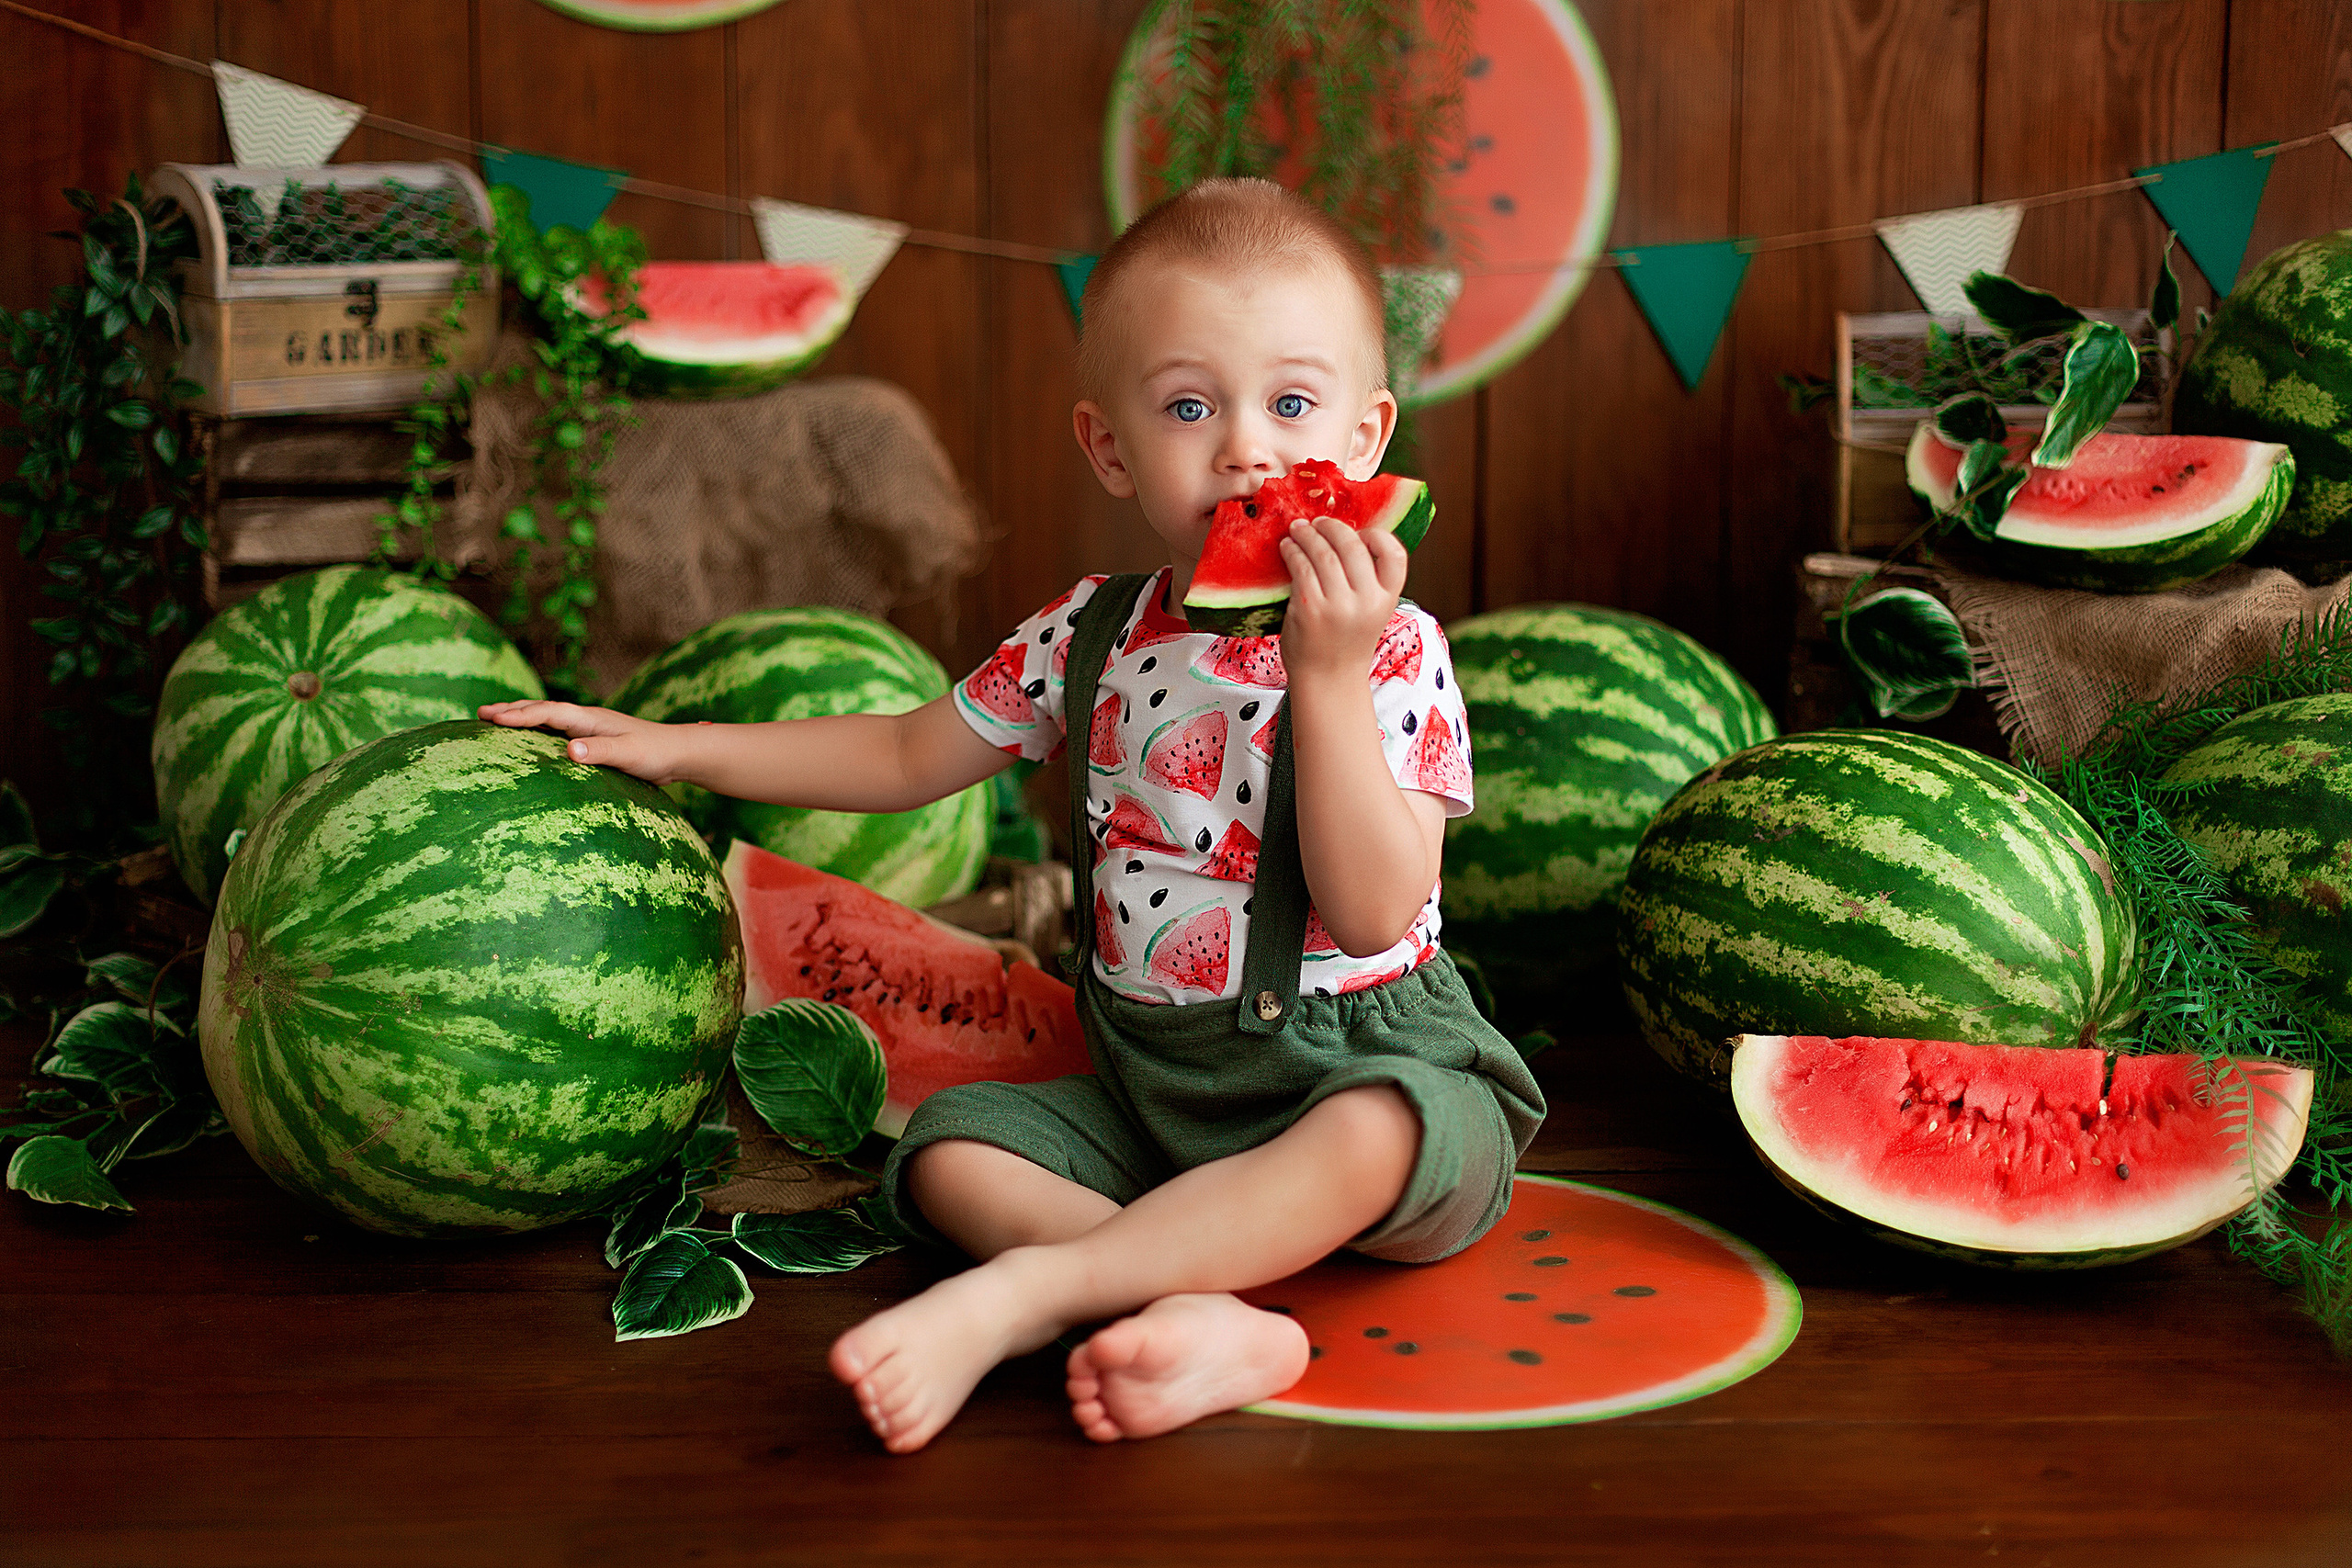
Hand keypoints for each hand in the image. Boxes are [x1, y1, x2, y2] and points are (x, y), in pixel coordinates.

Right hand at [477, 700, 690, 783]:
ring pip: (547, 718)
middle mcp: (586, 719)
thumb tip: (570, 751)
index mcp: (590, 719)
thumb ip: (600, 752)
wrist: (678, 752)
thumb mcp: (628, 755)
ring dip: (520, 717)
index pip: (549, 712)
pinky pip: (555, 731)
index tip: (493, 718)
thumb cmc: (655, 753)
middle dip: (511, 710)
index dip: (521, 715)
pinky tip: (526, 739)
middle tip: (479, 713)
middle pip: (542, 709)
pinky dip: (535, 730)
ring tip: (492, 718)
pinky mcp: (592, 740)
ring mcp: (588, 728)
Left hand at [1276, 516, 1407, 683]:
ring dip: (1307, 535)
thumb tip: (1343, 536)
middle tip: (1317, 522)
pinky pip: (1301, 567)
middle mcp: (1366, 601)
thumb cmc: (1345, 642)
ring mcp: (1338, 606)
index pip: (1395, 555)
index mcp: (1387, 599)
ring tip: (1298, 530)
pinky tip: (1287, 547)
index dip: (1377, 536)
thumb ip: (1366, 581)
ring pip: (1323, 553)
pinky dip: (1292, 552)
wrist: (1327, 680)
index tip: (1359, 531)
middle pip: (1352, 546)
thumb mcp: (1369, 612)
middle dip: (1332, 528)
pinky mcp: (1310, 609)